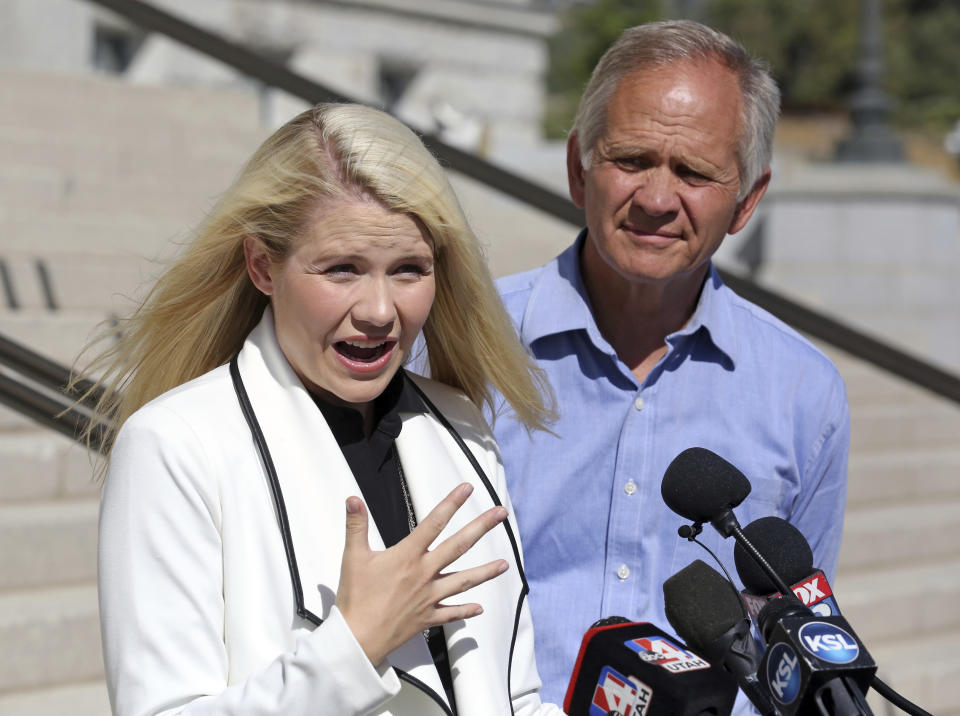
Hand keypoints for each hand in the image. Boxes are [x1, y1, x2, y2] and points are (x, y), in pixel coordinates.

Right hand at [336, 482, 508, 665]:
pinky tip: (479, 608)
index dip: (451, 503)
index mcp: (408, 556)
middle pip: (459, 545)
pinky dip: (466, 610)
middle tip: (500, 514)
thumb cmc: (356, 598)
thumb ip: (356, 526)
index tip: (467, 489)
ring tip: (504, 565)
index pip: (434, 523)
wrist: (358, 638)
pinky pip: (451, 612)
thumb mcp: (353, 557)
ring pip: (463, 580)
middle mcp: (424, 574)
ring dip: (485, 572)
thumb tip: (354, 500)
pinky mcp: (428, 617)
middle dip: (481, 527)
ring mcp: (429, 596)